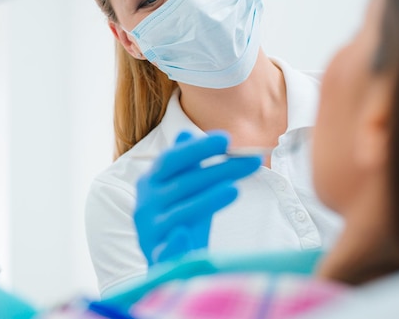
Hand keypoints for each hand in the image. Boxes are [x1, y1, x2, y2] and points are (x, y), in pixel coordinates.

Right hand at [134, 130, 261, 265]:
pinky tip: (184, 234)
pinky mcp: (157, 258)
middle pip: (182, 184)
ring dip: (205, 200)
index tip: (226, 139)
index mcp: (151, 182)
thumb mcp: (183, 190)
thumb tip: (187, 133)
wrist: (165, 264)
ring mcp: (150, 231)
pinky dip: (174, 243)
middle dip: (218, 171)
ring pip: (178, 213)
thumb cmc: (178, 220)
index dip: (197, 149)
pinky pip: (166, 250)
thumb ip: (185, 164)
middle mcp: (146, 203)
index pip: (172, 160)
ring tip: (233, 189)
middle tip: (251, 161)